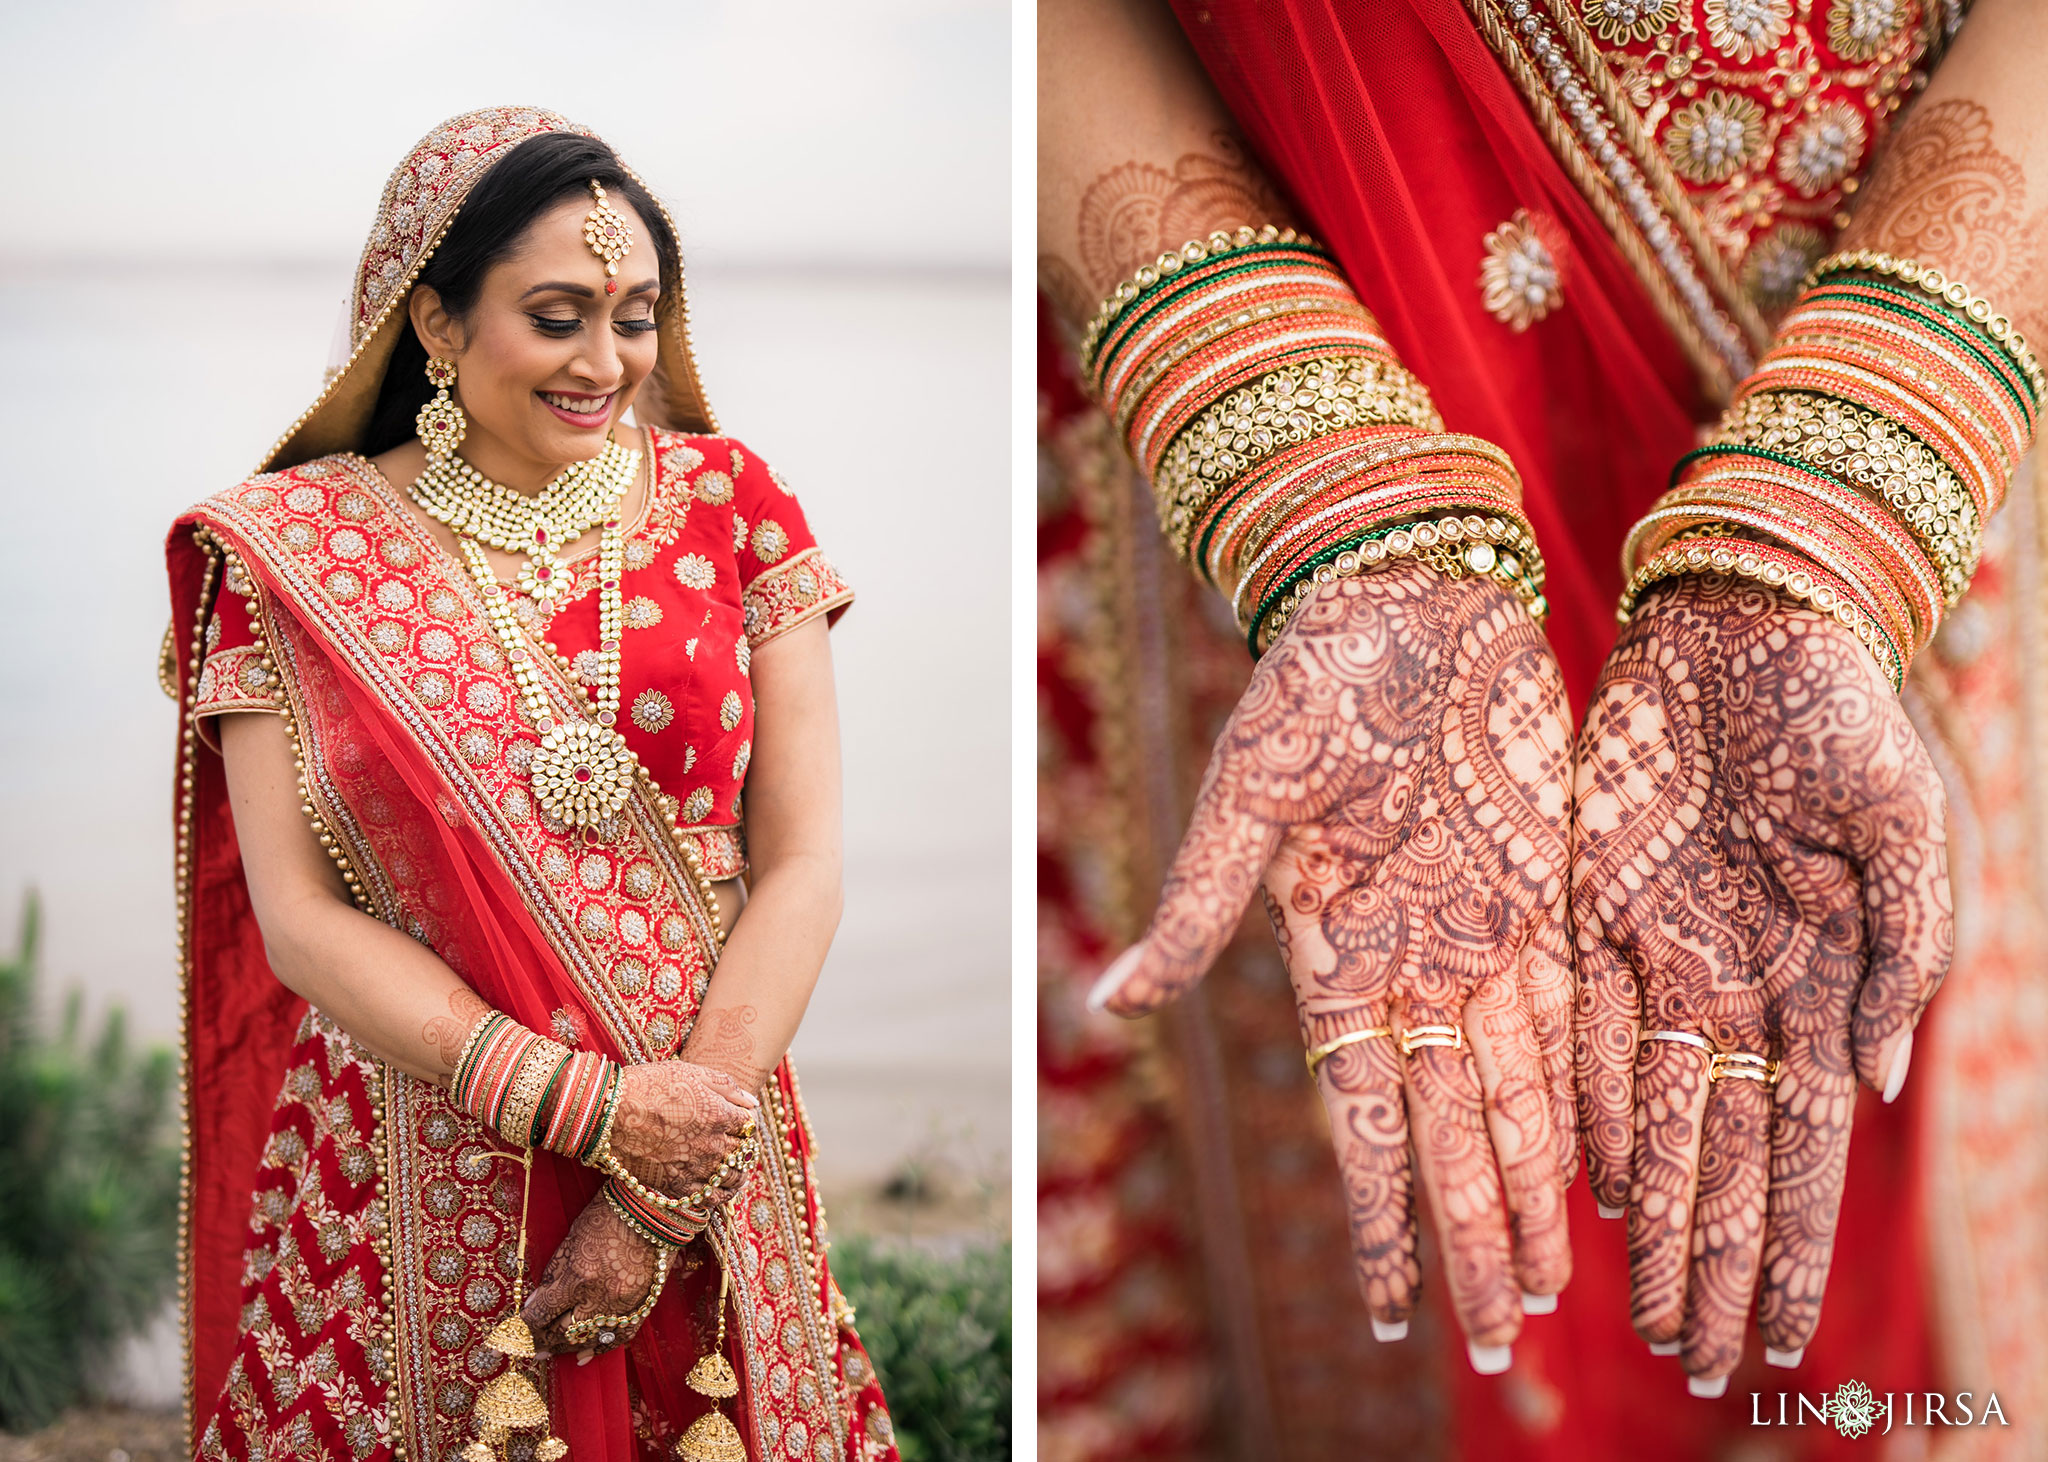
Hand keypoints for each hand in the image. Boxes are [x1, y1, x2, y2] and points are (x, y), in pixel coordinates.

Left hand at [522, 1193, 664, 1356]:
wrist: (653, 1206)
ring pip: (590, 1340)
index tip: (507, 1337)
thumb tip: (536, 1303)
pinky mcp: (643, 1304)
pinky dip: (600, 1347)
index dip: (522, 1329)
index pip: (542, 1314)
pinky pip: (619, 1337)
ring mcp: (625, 1305)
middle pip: (564, 1333)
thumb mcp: (571, 1240)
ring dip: (567, 1348)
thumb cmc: (607, 1214)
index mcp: (579, 1277)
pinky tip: (585, 1354)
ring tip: (552, 1350)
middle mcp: (602, 1297)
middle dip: (542, 1343)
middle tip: (529, 1350)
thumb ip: (553, 1274)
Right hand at [607, 1059, 758, 1198]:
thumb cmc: (649, 1085)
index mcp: (721, 1115)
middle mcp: (713, 1145)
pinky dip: (719, 1196)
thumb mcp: (692, 1073)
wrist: (609, 1113)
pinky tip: (720, 1191)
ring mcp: (697, 1168)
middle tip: (738, 1146)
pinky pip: (709, 1200)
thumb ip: (727, 1087)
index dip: (746, 1123)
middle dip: (743, 1148)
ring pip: (732, 1179)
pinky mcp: (677, 1187)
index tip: (739, 1123)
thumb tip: (752, 1104)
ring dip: (737, 1174)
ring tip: (735, 1171)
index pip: (749, 1125)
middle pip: (743, 1152)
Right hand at [1094, 563, 1576, 1358]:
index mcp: (1334, 950)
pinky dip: (1589, 1094)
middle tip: (1493, 1344)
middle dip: (1471, 1238)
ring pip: (1519, 1094)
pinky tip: (1606, 1166)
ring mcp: (1485, 934)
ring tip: (1551, 1290)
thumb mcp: (1246, 792)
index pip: (1364, 1117)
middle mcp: (1413, 963)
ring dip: (1532, 1192)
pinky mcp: (1550, 893)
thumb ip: (1198, 907)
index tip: (1395, 1311)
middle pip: (1452, 1131)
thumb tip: (1101, 1009)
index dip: (1384, 1217)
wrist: (1408, 594)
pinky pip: (1577, 1018)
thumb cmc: (1313, 679)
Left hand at [1571, 574, 1950, 1385]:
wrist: (1745, 620)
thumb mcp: (1911, 826)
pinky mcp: (1591, 903)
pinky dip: (1588, 1104)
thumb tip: (1885, 1081)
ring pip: (1651, 1111)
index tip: (1780, 1337)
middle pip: (1720, 1152)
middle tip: (1695, 1356)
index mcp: (1821, 977)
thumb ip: (1908, 952)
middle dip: (1711, 1254)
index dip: (1789, 1238)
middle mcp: (1738, 985)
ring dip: (1650, 1211)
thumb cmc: (1843, 712)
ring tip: (1639, 1305)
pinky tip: (1587, 1182)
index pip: (1802, 1143)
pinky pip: (1583, 1026)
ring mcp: (1662, 950)